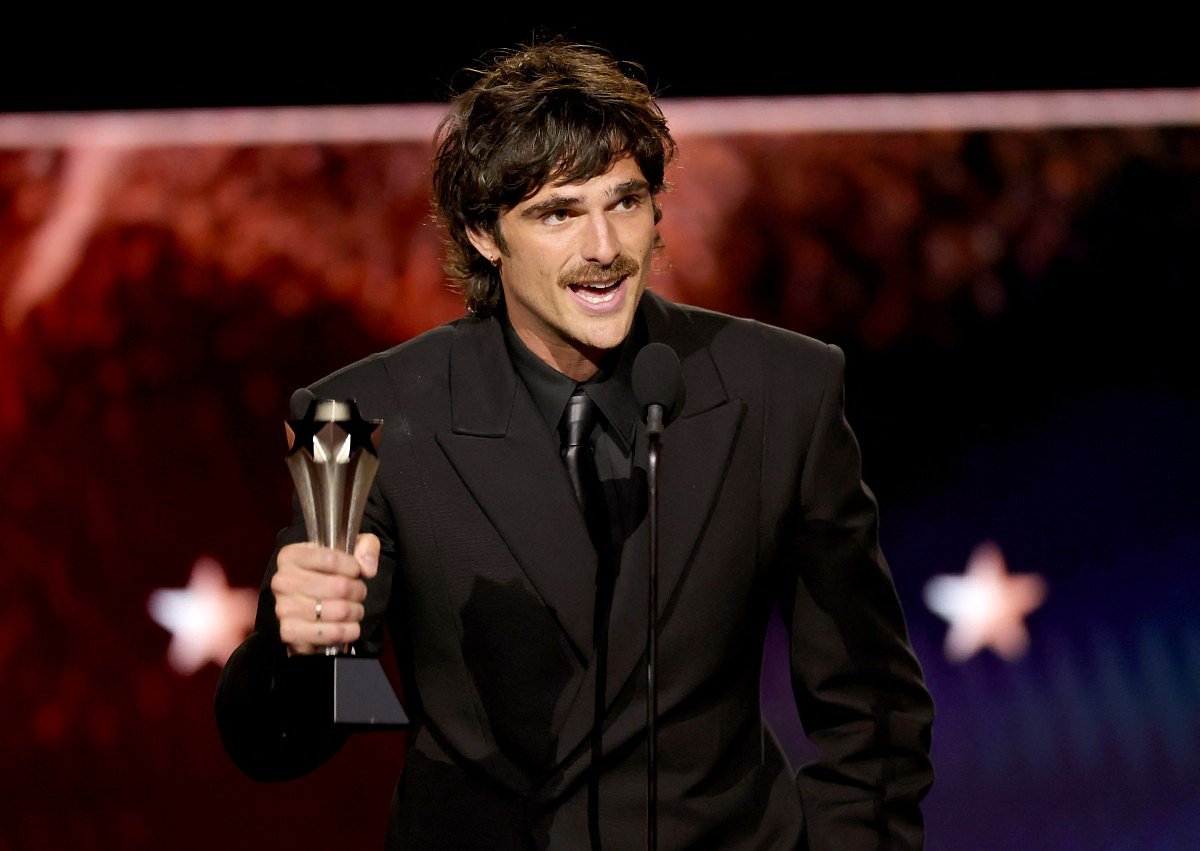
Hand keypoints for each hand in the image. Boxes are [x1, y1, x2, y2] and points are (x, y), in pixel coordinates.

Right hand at [271, 533, 379, 655]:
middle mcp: (283, 581)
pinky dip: (349, 631)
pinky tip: (348, 625)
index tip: (357, 571)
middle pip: (340, 586)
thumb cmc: (330, 575)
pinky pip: (333, 633)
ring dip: (356, 611)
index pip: (331, 558)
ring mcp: (284, 609)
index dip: (353, 566)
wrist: (311, 608)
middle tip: (358, 593)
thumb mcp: (350, 549)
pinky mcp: (291, 633)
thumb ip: (366, 547)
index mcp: (291, 556)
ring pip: (340, 611)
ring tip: (353, 608)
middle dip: (358, 591)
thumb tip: (367, 568)